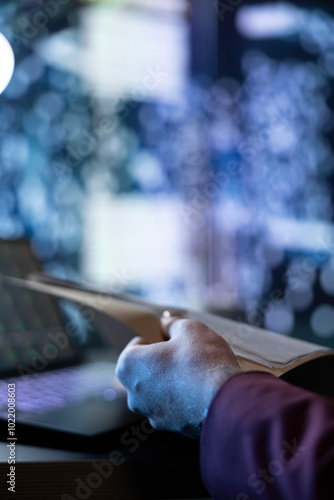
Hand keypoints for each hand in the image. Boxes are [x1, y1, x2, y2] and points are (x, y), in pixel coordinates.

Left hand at [115, 312, 240, 437]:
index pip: (134, 346)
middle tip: (184, 354)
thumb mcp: (190, 329)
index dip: (153, 339)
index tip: (169, 339)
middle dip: (160, 362)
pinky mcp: (171, 427)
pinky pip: (173, 407)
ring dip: (170, 381)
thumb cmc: (202, 361)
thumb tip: (166, 321)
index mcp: (129, 366)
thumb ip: (173, 323)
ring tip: (195, 372)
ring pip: (158, 391)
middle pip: (144, 370)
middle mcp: (134, 394)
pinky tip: (200, 390)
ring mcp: (151, 414)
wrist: (226, 401)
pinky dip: (182, 399)